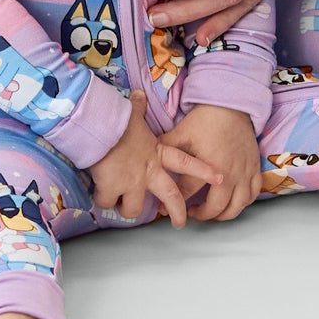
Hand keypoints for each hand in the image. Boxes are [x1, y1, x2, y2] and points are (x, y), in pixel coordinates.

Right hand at [89, 91, 221, 226]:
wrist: (100, 129)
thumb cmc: (116, 121)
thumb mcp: (132, 114)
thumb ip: (137, 108)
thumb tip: (137, 95)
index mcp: (156, 154)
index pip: (185, 163)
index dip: (203, 171)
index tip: (219, 178)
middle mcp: (148, 172)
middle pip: (170, 197)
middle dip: (178, 212)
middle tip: (179, 222)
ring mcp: (132, 184)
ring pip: (135, 209)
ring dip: (128, 209)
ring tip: (121, 204)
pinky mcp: (113, 190)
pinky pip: (107, 202)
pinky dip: (103, 200)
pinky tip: (99, 193)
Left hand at [166, 104, 262, 222]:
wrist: (231, 105)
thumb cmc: (206, 119)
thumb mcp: (182, 132)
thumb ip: (165, 146)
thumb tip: (146, 154)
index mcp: (208, 167)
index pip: (187, 192)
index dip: (174, 203)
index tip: (165, 209)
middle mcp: (229, 175)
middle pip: (215, 208)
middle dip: (201, 215)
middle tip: (191, 212)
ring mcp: (244, 174)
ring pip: (237, 207)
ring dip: (223, 214)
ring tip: (211, 212)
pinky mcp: (254, 168)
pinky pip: (253, 195)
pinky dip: (244, 203)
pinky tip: (233, 202)